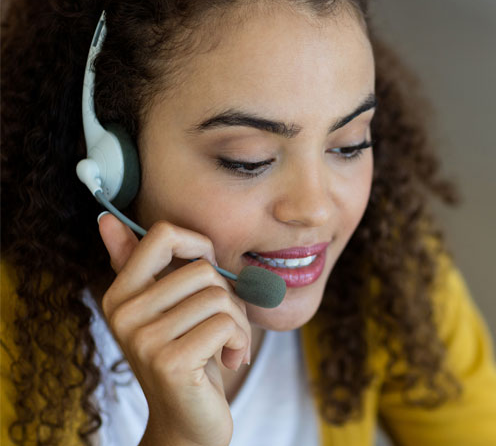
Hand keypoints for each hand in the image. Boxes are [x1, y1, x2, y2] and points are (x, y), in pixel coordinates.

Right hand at [98, 214, 250, 445]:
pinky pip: (226, 325)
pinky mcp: (169, 361)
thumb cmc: (189, 356)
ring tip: (224, 347)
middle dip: (228, 299)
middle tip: (221, 329)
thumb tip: (105, 220)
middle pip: (204, 270)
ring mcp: (143, 339)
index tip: (209, 275)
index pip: (163, 235)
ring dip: (238, 324)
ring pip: (220, 298)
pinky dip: (240, 342)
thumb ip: (141, 266)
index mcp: (120, 294)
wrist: (189, 423)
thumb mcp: (167, 308)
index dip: (200, 246)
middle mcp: (123, 314)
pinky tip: (230, 361)